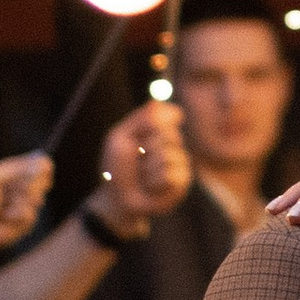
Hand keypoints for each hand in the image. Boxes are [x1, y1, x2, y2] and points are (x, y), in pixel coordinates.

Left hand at [0, 153, 52, 277]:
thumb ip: (18, 170)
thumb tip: (44, 164)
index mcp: (13, 172)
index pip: (38, 162)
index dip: (43, 167)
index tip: (42, 170)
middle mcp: (21, 186)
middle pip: (43, 180)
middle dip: (30, 186)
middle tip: (13, 191)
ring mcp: (25, 203)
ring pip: (38, 199)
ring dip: (20, 203)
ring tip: (3, 209)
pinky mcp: (26, 221)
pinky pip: (32, 215)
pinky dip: (18, 216)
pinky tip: (6, 219)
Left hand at [95, 101, 189, 224]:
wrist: (117, 198)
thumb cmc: (117, 168)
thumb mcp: (120, 137)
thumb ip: (140, 119)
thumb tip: (159, 101)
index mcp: (159, 131)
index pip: (167, 115)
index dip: (152, 125)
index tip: (138, 136)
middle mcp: (173, 143)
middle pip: (168, 134)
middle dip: (146, 148)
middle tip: (137, 159)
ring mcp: (180, 162)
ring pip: (169, 155)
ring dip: (148, 168)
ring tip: (142, 176)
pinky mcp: (182, 182)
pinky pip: (171, 174)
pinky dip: (154, 181)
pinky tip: (150, 187)